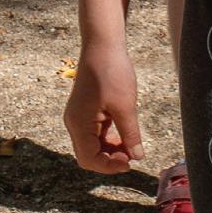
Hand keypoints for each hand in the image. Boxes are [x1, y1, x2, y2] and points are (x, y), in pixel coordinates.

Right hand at [64, 41, 140, 174]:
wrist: (102, 46)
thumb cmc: (112, 72)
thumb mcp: (125, 106)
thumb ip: (130, 134)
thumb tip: (137, 156)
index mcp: (79, 124)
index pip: (89, 159)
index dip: (109, 166)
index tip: (130, 162)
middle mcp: (74, 123)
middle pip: (88, 156)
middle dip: (109, 160)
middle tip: (131, 156)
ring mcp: (79, 118)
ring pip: (92, 146)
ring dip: (111, 151)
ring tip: (132, 146)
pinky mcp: (86, 112)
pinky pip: (95, 134)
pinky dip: (109, 140)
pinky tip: (126, 136)